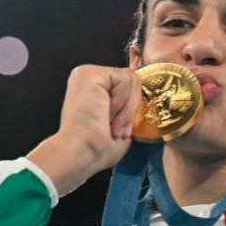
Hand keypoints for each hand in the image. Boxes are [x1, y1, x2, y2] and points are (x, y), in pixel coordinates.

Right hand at [27, 65, 141, 196]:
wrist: (83, 153)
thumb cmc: (96, 149)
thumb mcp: (120, 126)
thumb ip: (129, 109)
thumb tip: (142, 103)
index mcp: (93, 91)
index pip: (128, 87)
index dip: (131, 110)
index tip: (119, 131)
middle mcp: (88, 79)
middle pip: (132, 81)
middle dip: (130, 109)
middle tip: (115, 129)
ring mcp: (87, 73)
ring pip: (132, 79)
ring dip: (127, 109)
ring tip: (110, 124)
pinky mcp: (90, 73)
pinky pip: (126, 79)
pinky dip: (123, 102)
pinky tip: (106, 114)